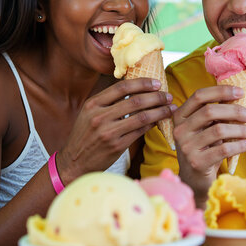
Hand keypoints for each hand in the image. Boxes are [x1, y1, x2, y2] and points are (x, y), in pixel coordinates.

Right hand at [58, 78, 174, 181]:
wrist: (74, 162)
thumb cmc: (85, 135)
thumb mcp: (89, 114)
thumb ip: (108, 102)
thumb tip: (136, 89)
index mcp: (93, 104)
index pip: (122, 87)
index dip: (142, 83)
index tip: (156, 83)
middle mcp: (99, 116)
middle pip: (135, 101)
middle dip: (156, 97)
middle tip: (168, 96)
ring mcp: (108, 132)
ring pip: (141, 116)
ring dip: (160, 111)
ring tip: (170, 108)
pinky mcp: (117, 146)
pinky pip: (140, 131)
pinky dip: (152, 124)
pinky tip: (160, 121)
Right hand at [173, 85, 245, 207]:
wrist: (194, 178)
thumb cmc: (203, 148)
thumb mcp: (203, 128)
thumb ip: (213, 114)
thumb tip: (237, 97)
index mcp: (180, 116)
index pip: (199, 96)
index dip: (221, 91)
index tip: (240, 92)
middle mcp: (180, 130)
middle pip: (210, 112)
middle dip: (235, 111)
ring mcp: (186, 147)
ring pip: (219, 130)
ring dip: (241, 129)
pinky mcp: (197, 162)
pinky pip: (223, 149)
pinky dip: (238, 145)